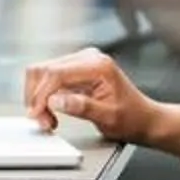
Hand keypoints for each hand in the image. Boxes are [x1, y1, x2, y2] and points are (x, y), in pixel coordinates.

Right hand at [22, 48, 179, 158]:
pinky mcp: (75, 71)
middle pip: (44, 69)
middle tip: (42, 121)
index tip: (37, 114)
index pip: (56, 73)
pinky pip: (49, 79)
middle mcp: (88, 58)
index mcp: (98, 65)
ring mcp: (81, 62)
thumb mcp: (108, 117)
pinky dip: (44, 97)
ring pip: (42, 73)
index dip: (41, 95)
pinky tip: (51, 112)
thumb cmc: (132, 118)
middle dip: (36, 97)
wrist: (143, 119)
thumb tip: (56, 101)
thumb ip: (82, 107)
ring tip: (47, 119)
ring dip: (38, 97)